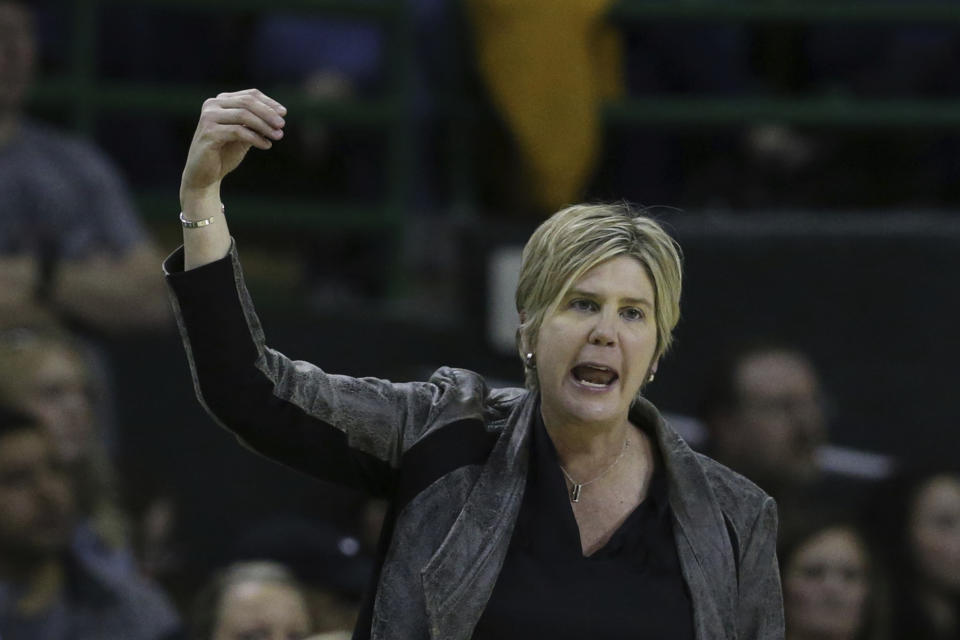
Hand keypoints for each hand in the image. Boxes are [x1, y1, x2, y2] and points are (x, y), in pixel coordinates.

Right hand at [179, 89, 286, 204]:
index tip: (284, 113)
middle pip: (247, 102)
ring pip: (243, 115)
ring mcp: (208, 118)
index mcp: (220, 102)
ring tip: (278, 136)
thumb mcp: (244, 135)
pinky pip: (238, 131)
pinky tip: (266, 145)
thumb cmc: (225, 153)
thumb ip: (256, 124)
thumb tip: (279, 115)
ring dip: (264, 126)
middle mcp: (212, 105)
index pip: (249, 95)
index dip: (268, 102)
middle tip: (282, 125)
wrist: (204, 175)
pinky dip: (255, 138)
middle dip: (268, 113)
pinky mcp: (209, 133)